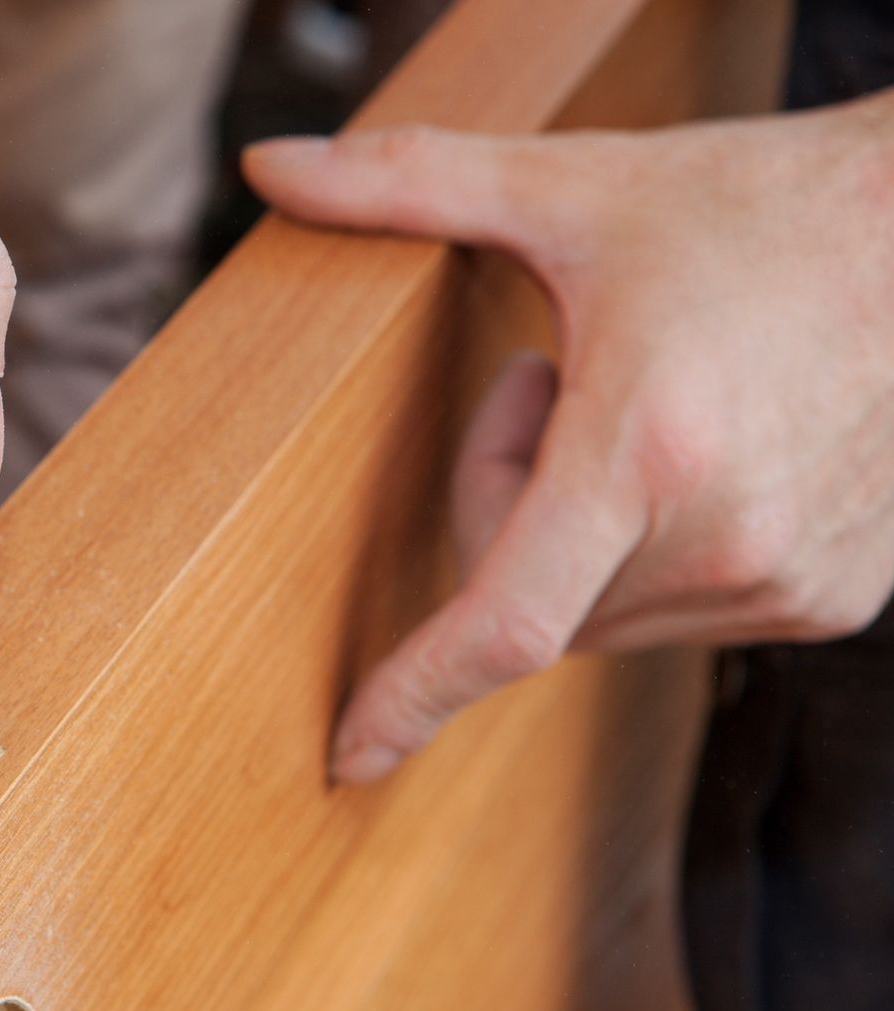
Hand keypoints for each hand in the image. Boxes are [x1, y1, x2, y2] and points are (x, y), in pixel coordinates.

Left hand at [243, 94, 893, 783]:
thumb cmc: (755, 208)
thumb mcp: (570, 189)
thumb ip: (406, 183)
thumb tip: (267, 167)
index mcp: (648, 453)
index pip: (501, 625)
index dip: (413, 696)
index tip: (349, 755)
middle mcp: (727, 540)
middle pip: (531, 597)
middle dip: (502, 503)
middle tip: (551, 381)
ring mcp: (790, 581)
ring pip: (600, 614)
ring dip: (578, 535)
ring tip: (648, 404)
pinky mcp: (832, 601)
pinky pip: (679, 612)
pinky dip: (652, 553)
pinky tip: (705, 451)